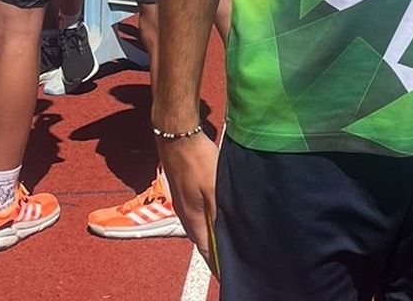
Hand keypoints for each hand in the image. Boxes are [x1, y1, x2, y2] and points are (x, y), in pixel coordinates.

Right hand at [158, 131, 218, 271]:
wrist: (178, 137)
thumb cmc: (197, 161)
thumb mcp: (214, 188)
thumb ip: (220, 213)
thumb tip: (226, 236)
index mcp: (193, 219)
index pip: (207, 250)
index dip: (218, 264)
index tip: (229, 274)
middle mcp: (187, 216)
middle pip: (204, 241)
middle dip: (217, 252)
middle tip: (235, 258)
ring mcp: (185, 204)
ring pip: (202, 228)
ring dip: (215, 236)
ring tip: (231, 241)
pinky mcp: (187, 193)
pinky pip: (201, 215)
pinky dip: (212, 221)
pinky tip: (221, 217)